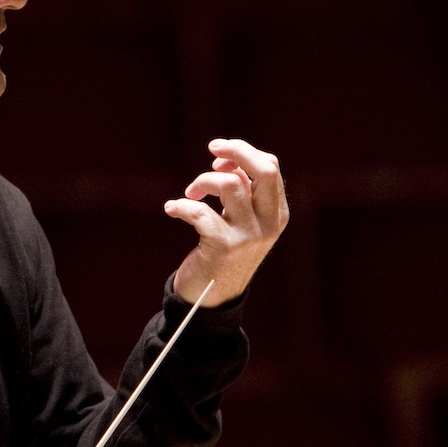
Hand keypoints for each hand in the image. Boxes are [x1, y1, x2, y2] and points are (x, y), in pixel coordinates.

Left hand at [164, 138, 287, 307]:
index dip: (243, 153)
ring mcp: (248, 236)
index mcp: (277, 214)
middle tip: (212, 148)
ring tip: (190, 193)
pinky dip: (181, 205)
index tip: (219, 158)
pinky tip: (171, 209)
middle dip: (236, 149)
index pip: (270, 168)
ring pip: (230, 184)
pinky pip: (200, 212)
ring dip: (203, 180)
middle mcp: (269, 224)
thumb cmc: (223, 251)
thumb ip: (243, 194)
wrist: (213, 298)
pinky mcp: (223, 247)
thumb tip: (227, 159)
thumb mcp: (243, 222)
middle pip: (264, 170)